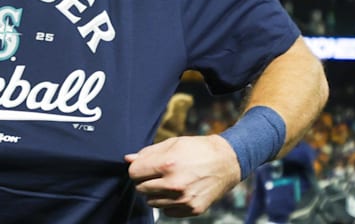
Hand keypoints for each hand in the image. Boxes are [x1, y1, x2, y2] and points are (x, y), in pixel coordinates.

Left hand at [125, 135, 240, 217]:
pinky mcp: (192, 209)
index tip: (144, 166)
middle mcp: (174, 184)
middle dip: (145, 180)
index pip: (134, 173)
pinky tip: (178, 191)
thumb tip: (128, 159)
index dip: (137, 169)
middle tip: (157, 174)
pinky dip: (168, 203)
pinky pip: (166, 211)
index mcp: (167, 164)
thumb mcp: (172, 144)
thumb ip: (148, 153)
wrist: (227, 162)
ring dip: (155, 193)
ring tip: (169, 181)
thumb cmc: (197, 149)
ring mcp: (183, 199)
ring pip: (151, 202)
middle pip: (140, 188)